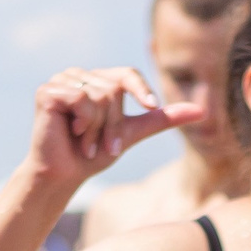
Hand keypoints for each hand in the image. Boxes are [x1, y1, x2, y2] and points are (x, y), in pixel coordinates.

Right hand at [23, 67, 202, 192]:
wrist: (65, 175)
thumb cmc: (94, 155)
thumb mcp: (133, 134)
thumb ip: (162, 119)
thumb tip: (202, 110)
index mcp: (97, 81)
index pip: (127, 74)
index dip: (141, 89)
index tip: (151, 106)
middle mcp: (79, 75)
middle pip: (114, 90)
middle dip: (113, 124)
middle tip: (100, 146)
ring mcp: (62, 80)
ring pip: (100, 96)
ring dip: (97, 128)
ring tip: (84, 142)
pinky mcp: (48, 91)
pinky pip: (82, 99)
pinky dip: (83, 123)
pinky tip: (71, 133)